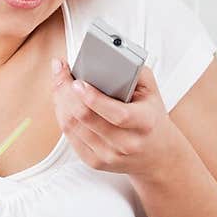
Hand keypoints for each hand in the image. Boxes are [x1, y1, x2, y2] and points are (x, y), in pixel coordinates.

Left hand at [50, 56, 177, 180]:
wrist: (156, 154)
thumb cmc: (151, 119)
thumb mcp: (152, 92)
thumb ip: (133, 71)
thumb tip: (105, 55)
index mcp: (144, 123)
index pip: (116, 114)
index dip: (93, 98)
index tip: (78, 82)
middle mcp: (126, 143)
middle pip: (86, 118)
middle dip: (66, 91)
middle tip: (60, 71)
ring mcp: (108, 156)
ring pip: (72, 126)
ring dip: (60, 101)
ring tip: (59, 82)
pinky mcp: (94, 162)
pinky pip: (69, 136)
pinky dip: (62, 115)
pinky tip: (62, 101)